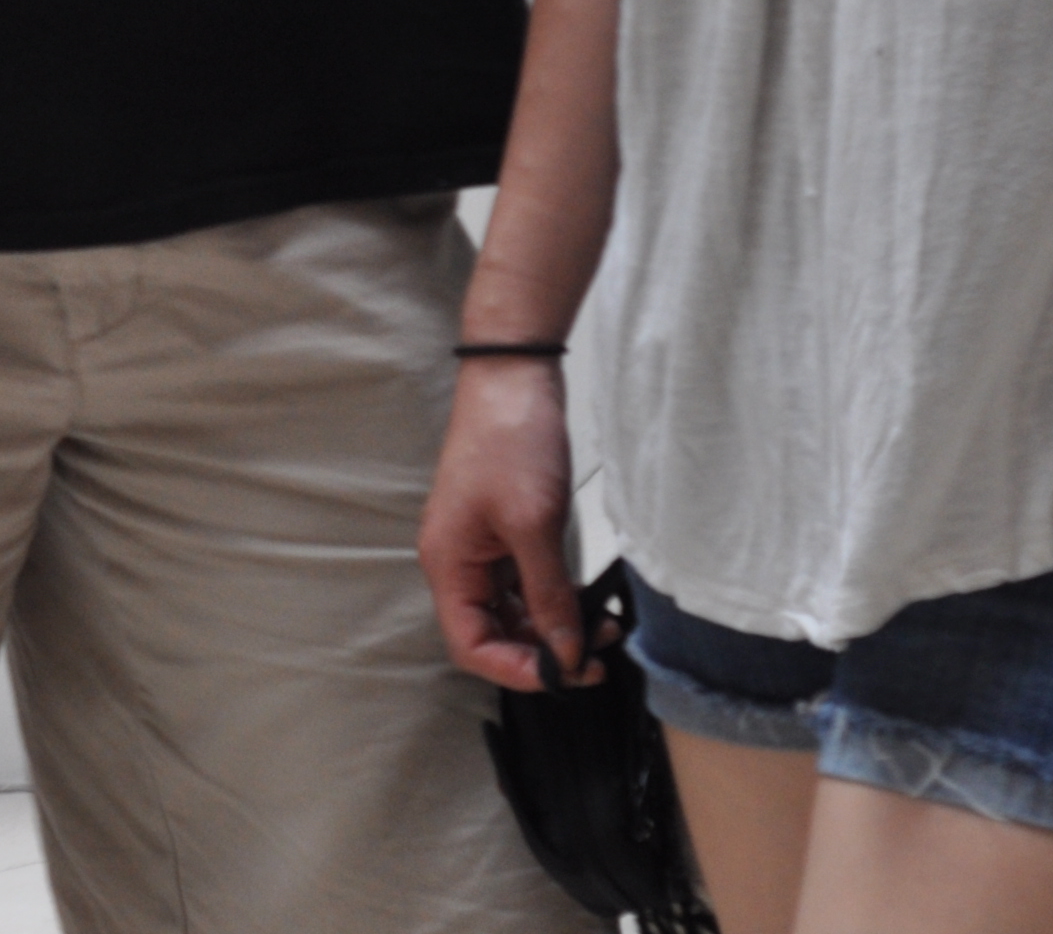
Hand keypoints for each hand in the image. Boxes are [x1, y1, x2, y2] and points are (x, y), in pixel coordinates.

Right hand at [419, 358, 598, 692]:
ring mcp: (482, 548)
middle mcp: (460, 563)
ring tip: (603, 629)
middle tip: (597, 656)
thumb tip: (565, 654)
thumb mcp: (533, 525)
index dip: (516, 670)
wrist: (514, 377)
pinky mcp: (506, 533)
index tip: (566, 675)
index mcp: (449, 564)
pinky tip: (591, 603)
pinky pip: (527, 585)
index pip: (470, 645)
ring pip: (514, 613)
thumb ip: (549, 596)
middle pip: (493, 634)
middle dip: (544, 651)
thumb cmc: (510, 441)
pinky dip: (558, 600)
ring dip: (556, 628)